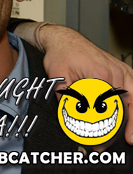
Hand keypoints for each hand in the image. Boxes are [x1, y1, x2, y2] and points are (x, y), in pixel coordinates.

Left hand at [40, 24, 132, 144]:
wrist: (64, 40)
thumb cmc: (61, 55)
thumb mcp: (57, 77)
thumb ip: (65, 96)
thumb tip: (69, 117)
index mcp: (100, 75)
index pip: (110, 107)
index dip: (106, 128)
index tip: (98, 141)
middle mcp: (116, 72)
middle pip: (126, 106)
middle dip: (120, 128)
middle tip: (105, 144)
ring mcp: (122, 71)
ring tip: (129, 137)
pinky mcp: (123, 71)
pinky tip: (132, 118)